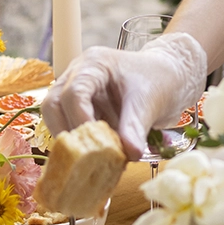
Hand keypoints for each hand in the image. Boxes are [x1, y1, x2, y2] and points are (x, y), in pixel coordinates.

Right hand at [41, 33, 207, 159]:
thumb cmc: (159, 78)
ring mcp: (77, 92)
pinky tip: (94, 159)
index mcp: (93, 65)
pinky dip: (80, 144)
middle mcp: (77, 75)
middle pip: (53, 104)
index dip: (79, 119)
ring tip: (90, 159)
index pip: (73, 92)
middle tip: (83, 156)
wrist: (169, 78)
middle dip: (65, 132)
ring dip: (70, 140)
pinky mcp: (83, 110)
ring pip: (56, 117)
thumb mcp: (149, 100)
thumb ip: (135, 127)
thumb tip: (130, 154)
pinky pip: (71, 127)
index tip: (93, 144)